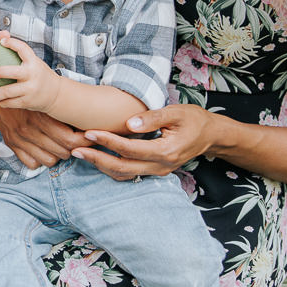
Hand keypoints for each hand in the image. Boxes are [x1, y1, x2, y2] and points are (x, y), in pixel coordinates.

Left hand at [0, 36, 61, 112]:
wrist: (56, 93)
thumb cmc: (39, 75)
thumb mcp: (34, 63)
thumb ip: (21, 57)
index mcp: (33, 62)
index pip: (22, 49)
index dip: (12, 43)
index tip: (1, 41)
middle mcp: (32, 74)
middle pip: (13, 72)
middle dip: (0, 71)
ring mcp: (30, 89)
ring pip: (9, 91)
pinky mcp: (28, 101)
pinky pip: (11, 103)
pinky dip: (3, 102)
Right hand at [0, 99, 88, 168]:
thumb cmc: (26, 88)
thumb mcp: (44, 96)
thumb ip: (60, 110)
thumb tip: (82, 123)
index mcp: (42, 117)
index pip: (70, 140)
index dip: (84, 142)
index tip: (89, 137)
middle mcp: (30, 130)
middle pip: (63, 152)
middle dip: (73, 150)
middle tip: (77, 142)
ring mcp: (19, 138)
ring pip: (49, 160)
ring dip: (57, 156)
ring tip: (59, 147)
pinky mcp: (10, 142)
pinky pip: (31, 163)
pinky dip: (39, 159)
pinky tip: (43, 150)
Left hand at [74, 104, 220, 180]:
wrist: (211, 135)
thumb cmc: (194, 119)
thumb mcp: (176, 112)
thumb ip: (153, 118)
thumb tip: (128, 123)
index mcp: (166, 151)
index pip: (130, 149)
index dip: (107, 141)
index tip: (88, 132)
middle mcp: (161, 166)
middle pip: (123, 168)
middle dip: (97, 159)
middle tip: (75, 150)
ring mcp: (158, 171)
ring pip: (125, 174)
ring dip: (101, 166)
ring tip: (80, 154)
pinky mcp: (154, 170)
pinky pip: (130, 173)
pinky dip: (112, 167)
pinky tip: (97, 157)